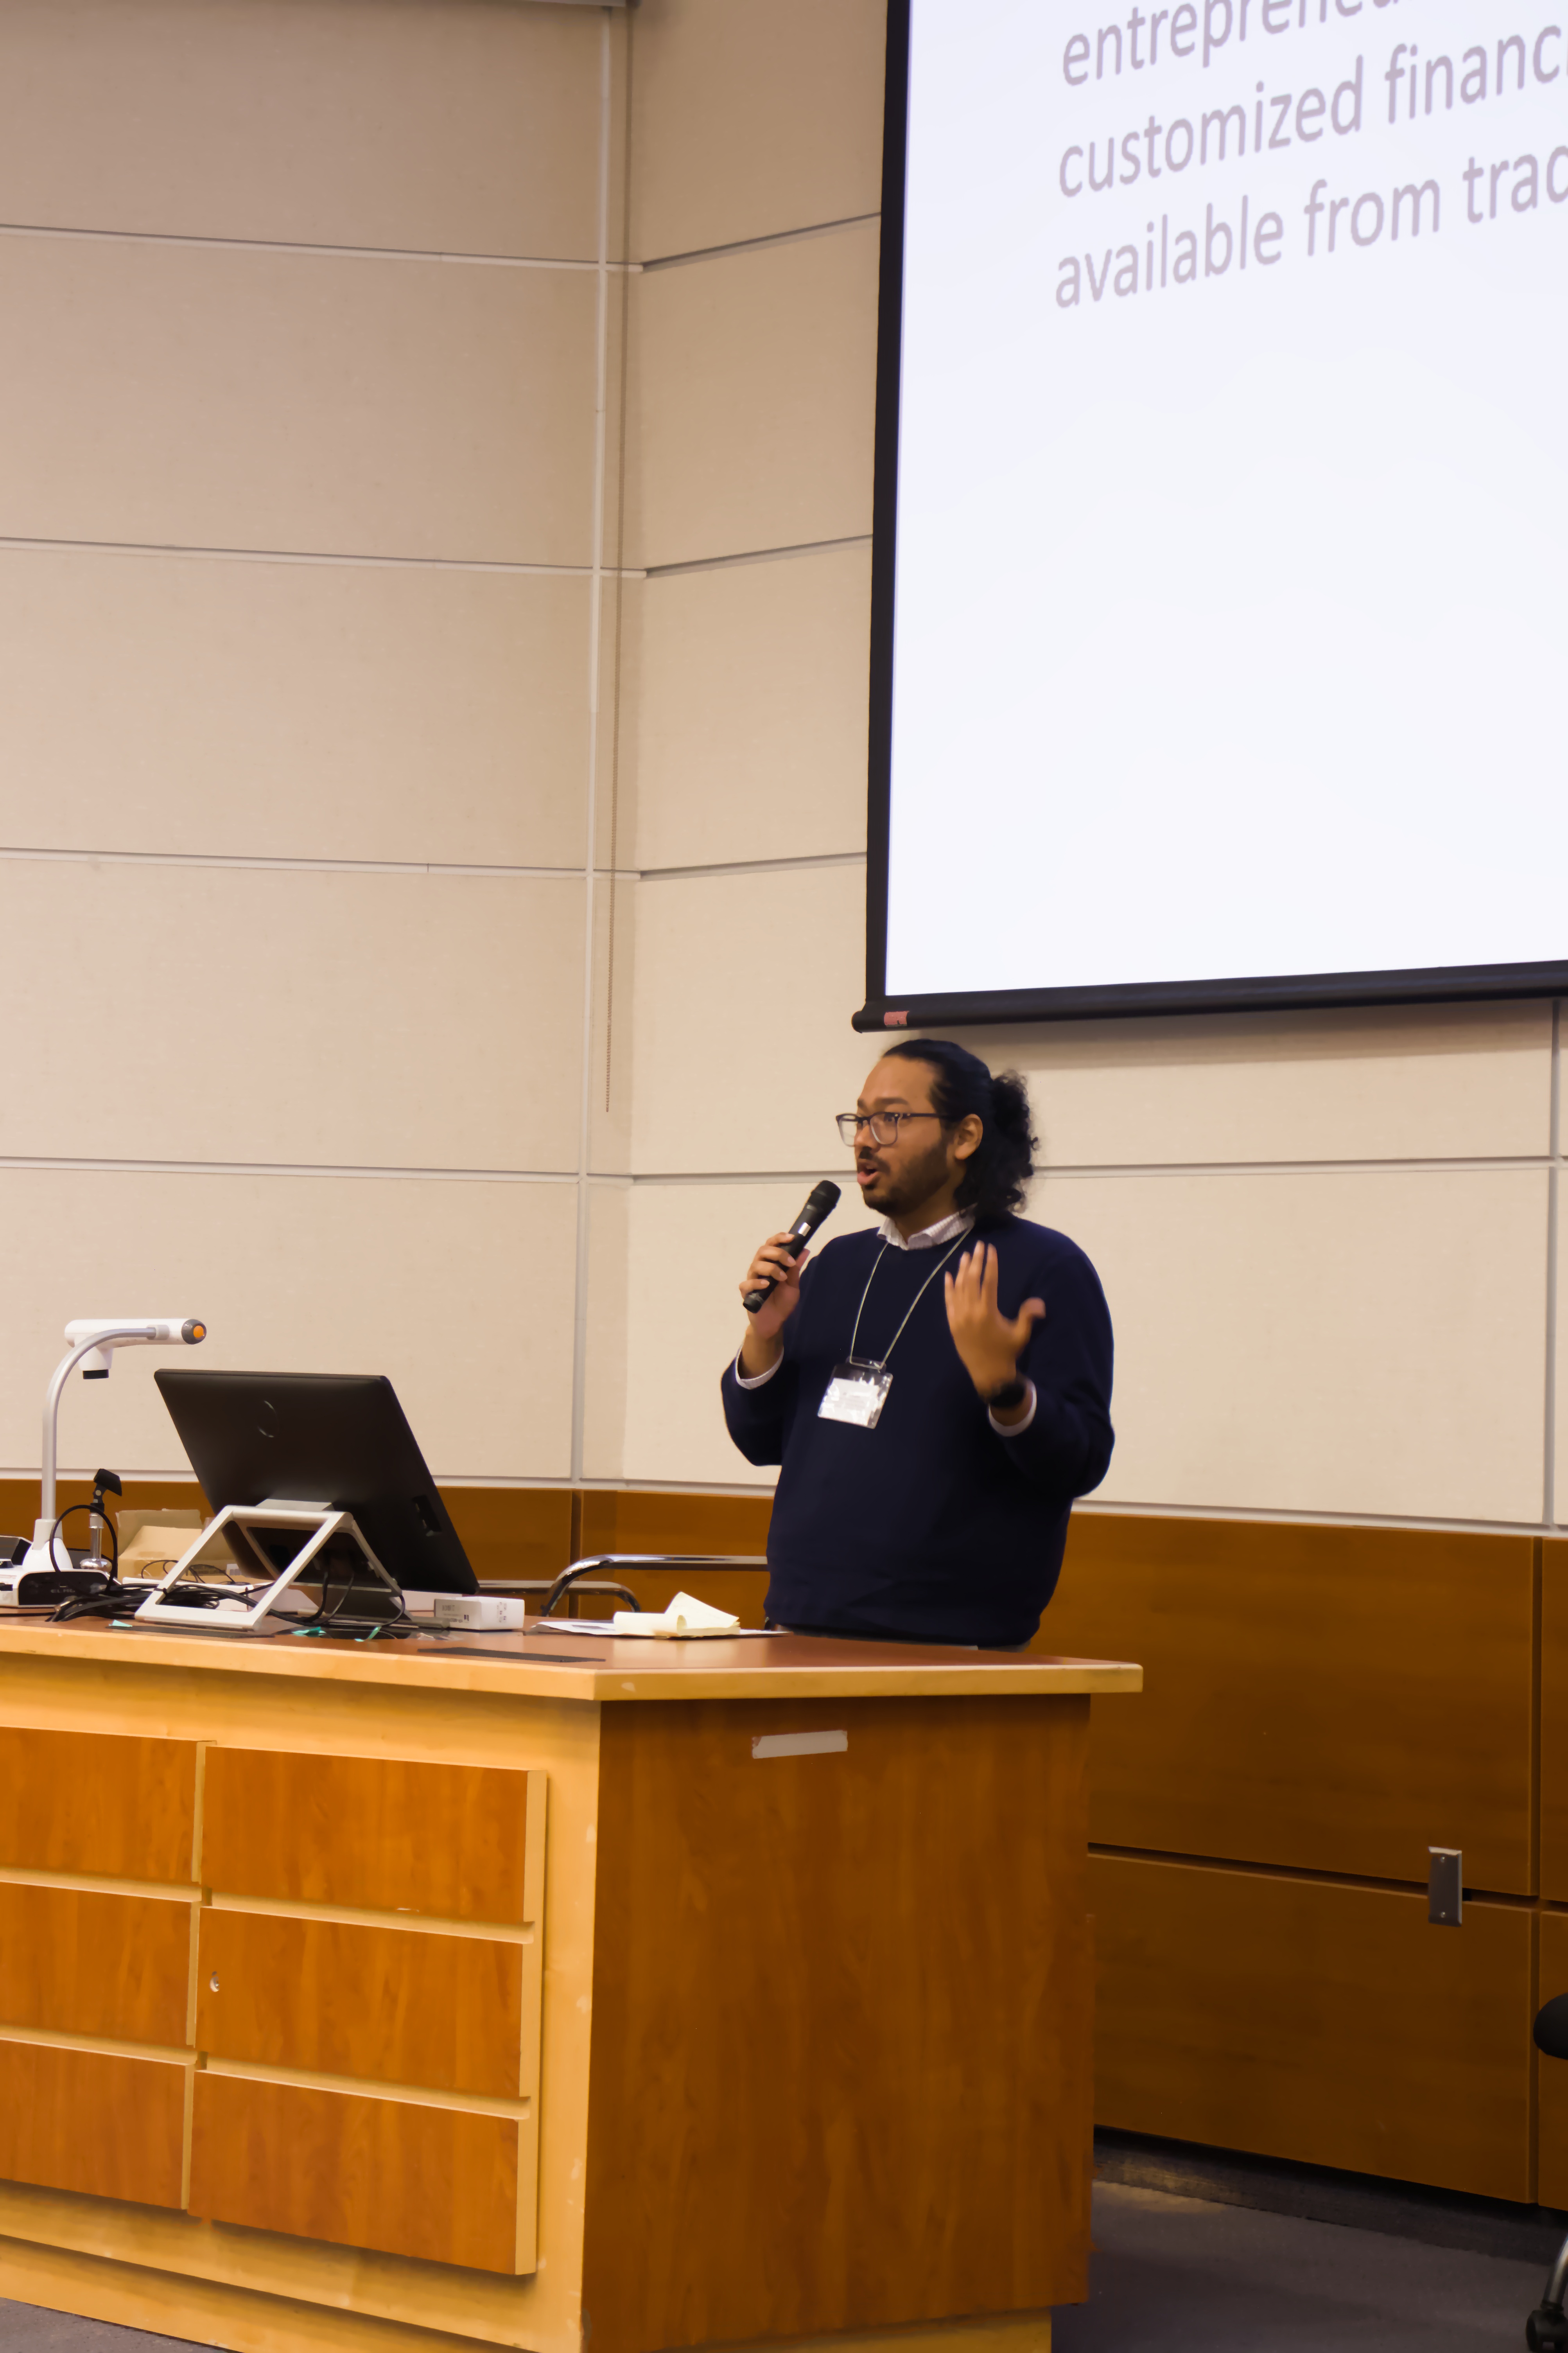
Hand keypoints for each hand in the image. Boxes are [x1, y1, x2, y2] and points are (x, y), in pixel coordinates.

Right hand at [738, 1231, 810, 1371]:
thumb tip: (804, 1250)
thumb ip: (795, 1269)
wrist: (774, 1322)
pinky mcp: (746, 1292)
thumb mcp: (793, 1285)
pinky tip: (767, 1285)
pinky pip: (748, 1283)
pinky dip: (758, 1282)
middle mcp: (759, 1268)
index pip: (771, 1245)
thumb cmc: (782, 1303)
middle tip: (790, 1262)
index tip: (792, 1238)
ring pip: (756, 1264)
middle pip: (762, 1250)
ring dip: (771, 1268)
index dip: (779, 1238)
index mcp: (770, 1263)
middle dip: (778, 1253)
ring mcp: (751, 1279)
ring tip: (782, 1278)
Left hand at [943, 1243, 1043, 1399]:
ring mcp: (959, 1318)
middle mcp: (971, 1312)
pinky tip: (949, 1276)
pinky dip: (948, 1288)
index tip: (991, 1249)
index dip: (990, 1264)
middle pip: (972, 1280)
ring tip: (965, 1256)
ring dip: (962, 1270)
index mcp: (988, 1312)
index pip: (989, 1281)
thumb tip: (1040, 1303)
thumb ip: (1029, 1316)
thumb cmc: (1007, 1353)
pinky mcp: (952, 1324)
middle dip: (975, 1261)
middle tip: (978, 1246)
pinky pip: (948, 1302)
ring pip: (959, 1288)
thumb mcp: (1021, 1335)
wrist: (988, 1374)